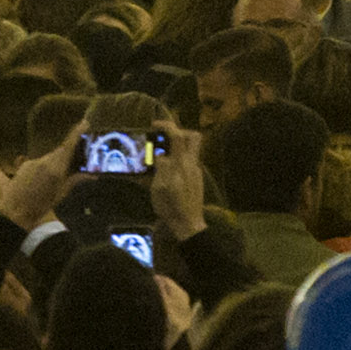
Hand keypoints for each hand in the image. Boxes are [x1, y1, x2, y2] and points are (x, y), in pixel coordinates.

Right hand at [148, 132, 211, 247]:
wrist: (188, 224)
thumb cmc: (171, 207)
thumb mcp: (159, 188)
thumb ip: (161, 167)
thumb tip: (160, 155)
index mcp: (182, 164)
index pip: (179, 136)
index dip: (167, 126)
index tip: (154, 125)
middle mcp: (192, 164)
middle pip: (193, 137)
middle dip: (178, 132)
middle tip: (163, 138)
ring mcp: (196, 171)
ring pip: (190, 149)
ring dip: (176, 147)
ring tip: (160, 157)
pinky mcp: (195, 179)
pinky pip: (187, 161)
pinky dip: (177, 160)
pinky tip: (166, 172)